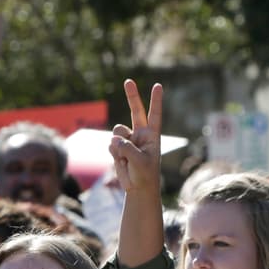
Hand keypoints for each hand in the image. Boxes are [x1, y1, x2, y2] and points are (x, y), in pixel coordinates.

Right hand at [109, 79, 163, 194]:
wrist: (137, 187)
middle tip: (128, 81)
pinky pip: (111, 145)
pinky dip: (114, 153)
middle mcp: (140, 134)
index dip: (156, 100)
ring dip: (118, 143)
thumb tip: (114, 140)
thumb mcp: (140, 161)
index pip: (155, 114)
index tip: (158, 86)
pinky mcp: (117, 148)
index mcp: (152, 135)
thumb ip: (127, 148)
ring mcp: (128, 140)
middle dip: (132, 95)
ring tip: (125, 157)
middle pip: (135, 110)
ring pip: (117, 132)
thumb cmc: (145, 174)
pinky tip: (121, 162)